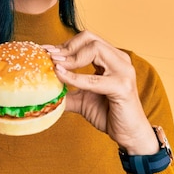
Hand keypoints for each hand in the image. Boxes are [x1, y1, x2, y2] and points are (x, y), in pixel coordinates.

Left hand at [47, 32, 158, 154]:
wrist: (129, 135)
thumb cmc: (109, 114)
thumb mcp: (82, 99)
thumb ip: (66, 91)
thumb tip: (44, 89)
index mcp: (112, 59)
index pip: (87, 40)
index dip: (65, 43)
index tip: (46, 51)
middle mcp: (120, 60)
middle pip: (90, 38)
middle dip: (67, 47)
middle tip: (50, 57)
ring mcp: (123, 72)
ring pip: (95, 50)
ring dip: (71, 57)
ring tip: (55, 66)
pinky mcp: (123, 87)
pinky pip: (94, 79)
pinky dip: (75, 77)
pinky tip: (61, 76)